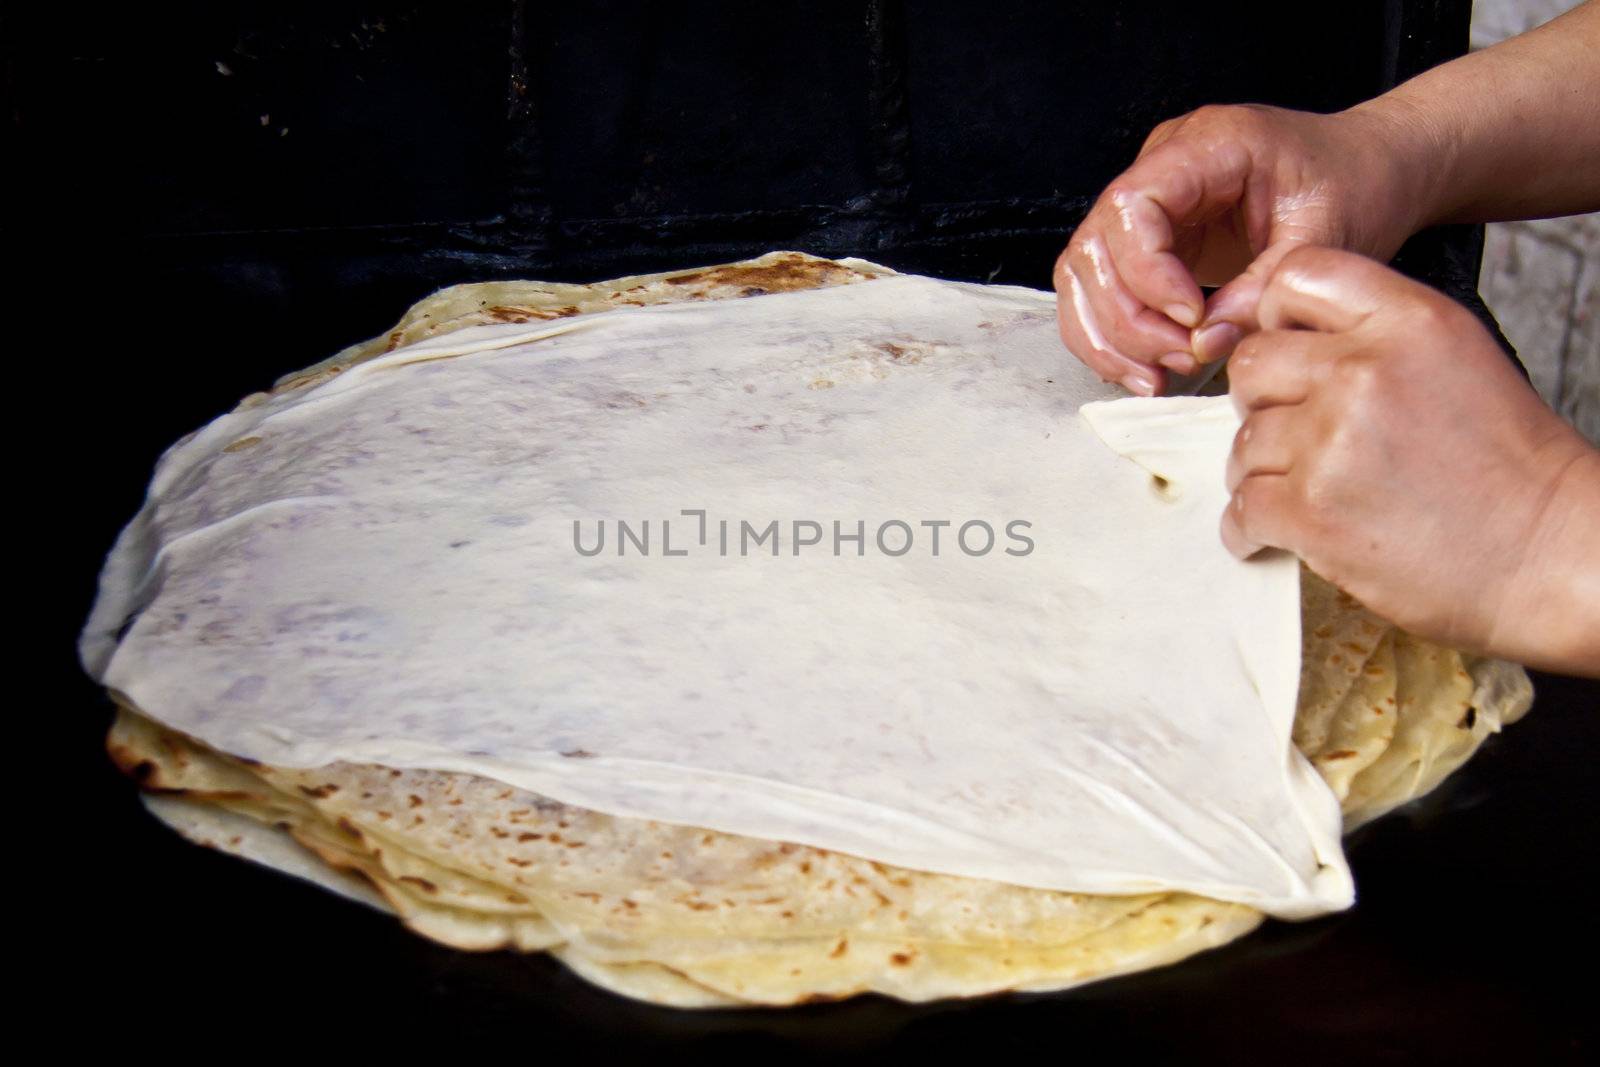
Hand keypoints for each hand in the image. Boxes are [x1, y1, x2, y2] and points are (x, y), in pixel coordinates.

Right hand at [1053, 104, 1425, 395]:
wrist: (1372, 169)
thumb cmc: (1356, 183)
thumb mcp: (1327, 234)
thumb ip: (1265, 288)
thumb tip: (1208, 340)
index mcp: (1208, 145)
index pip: (1131, 204)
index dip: (1148, 271)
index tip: (1191, 317)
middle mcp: (1164, 168)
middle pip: (1095, 245)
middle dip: (1127, 317)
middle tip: (1177, 359)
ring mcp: (1151, 205)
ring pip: (1083, 273)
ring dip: (1109, 334)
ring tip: (1156, 375)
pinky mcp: (1151, 242)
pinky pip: (1100, 291)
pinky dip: (1111, 336)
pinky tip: (1143, 369)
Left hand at [1224, 247, 1599, 673]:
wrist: (1552, 554)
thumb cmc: (1510, 467)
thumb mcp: (1456, 359)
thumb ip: (1375, 336)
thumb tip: (1287, 343)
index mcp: (1408, 321)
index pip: (1295, 276)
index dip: (1275, 317)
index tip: (1285, 353)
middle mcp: (1362, 370)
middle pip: (1251, 363)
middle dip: (1261, 402)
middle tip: (1292, 434)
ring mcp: (1330, 441)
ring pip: (1242, 442)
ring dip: (1259, 472)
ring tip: (1304, 492)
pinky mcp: (1309, 510)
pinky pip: (1241, 509)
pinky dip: (1248, 529)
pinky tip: (1275, 534)